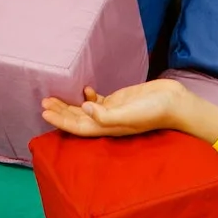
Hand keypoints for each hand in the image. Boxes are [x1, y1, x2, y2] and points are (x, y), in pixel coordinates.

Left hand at [41, 78, 214, 139]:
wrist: (175, 102)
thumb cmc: (155, 111)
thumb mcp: (131, 113)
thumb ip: (107, 114)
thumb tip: (86, 108)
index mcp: (109, 128)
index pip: (79, 127)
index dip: (61, 121)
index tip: (44, 112)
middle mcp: (108, 122)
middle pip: (78, 119)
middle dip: (60, 112)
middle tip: (43, 102)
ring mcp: (113, 111)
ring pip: (85, 110)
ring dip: (69, 105)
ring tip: (53, 96)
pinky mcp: (120, 101)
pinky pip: (98, 100)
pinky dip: (87, 96)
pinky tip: (82, 89)